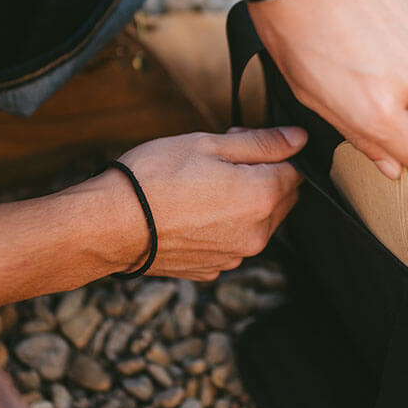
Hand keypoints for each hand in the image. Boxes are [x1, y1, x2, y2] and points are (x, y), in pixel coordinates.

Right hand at [108, 127, 305, 279]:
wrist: (108, 226)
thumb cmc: (154, 178)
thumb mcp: (210, 145)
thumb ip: (262, 143)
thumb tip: (299, 139)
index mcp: (264, 197)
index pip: (295, 171)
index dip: (271, 151)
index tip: (242, 143)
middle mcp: (258, 233)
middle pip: (281, 198)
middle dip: (262, 177)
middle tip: (220, 160)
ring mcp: (236, 255)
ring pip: (259, 221)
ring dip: (245, 203)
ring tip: (201, 186)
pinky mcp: (214, 268)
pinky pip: (233, 241)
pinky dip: (223, 226)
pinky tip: (192, 212)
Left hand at [246, 0, 407, 178]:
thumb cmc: (291, 28)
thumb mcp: (312, 96)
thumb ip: (359, 136)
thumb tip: (390, 166)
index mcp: (380, 110)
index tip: (398, 146)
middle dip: (394, 105)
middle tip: (355, 79)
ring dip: (395, 67)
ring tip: (357, 43)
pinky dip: (399, 37)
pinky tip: (369, 21)